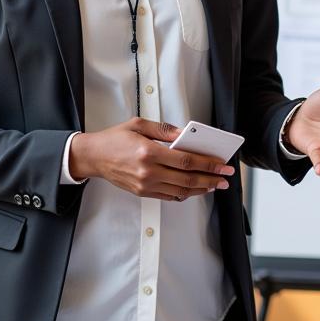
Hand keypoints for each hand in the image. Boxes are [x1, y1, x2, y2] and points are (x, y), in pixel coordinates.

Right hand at [69, 118, 234, 200]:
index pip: (186, 161)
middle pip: (188, 179)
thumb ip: (165, 131)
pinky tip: (196, 189)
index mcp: (149, 152)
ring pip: (181, 191)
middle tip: (225, 177)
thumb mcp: (139, 124)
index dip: (208, 164)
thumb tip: (186, 135)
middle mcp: (148, 171)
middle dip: (211, 178)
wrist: (94, 157)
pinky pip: (170, 196)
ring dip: (202, 189)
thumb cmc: (114, 139)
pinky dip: (186, 194)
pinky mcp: (143, 192)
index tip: (222, 165)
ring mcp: (146, 185)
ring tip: (215, 185)